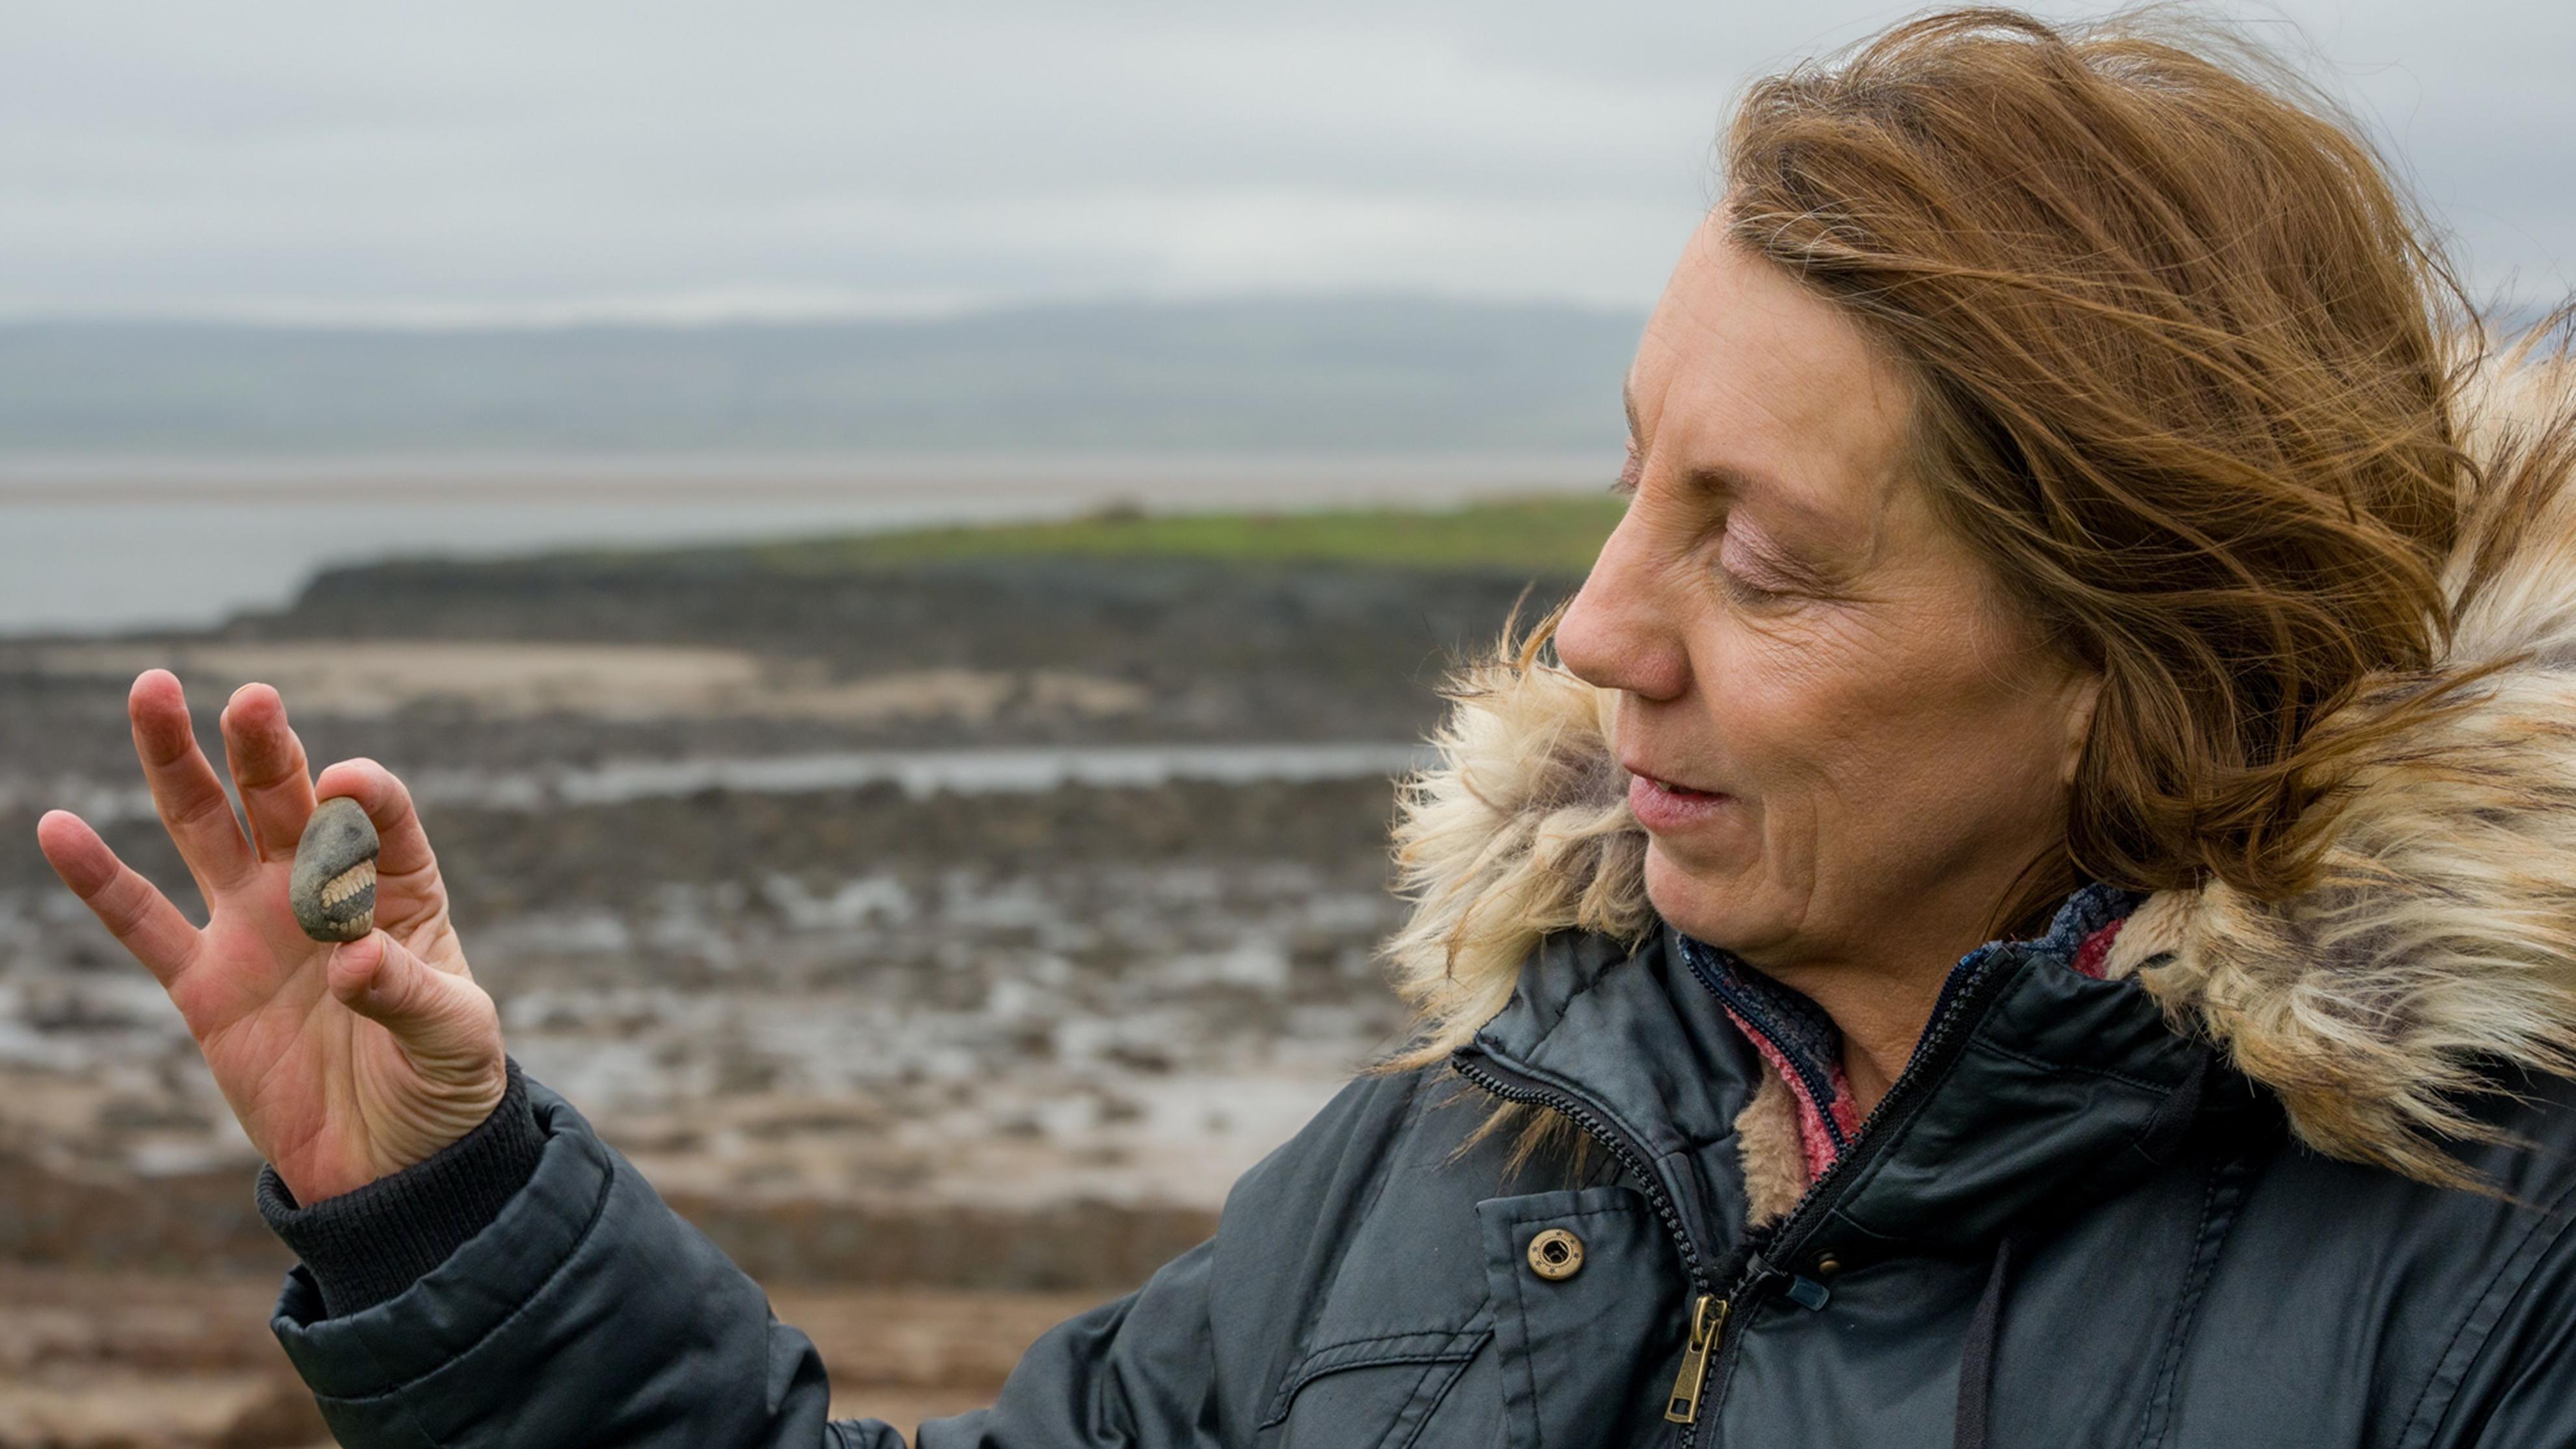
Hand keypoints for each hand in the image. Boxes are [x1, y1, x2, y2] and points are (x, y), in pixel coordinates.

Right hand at [36, 669, 504, 1204]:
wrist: (395, 1162)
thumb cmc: (445, 1085)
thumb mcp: (454, 1038)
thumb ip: (408, 993)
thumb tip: (352, 960)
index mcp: (400, 889)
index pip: (379, 815)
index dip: (363, 794)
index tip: (343, 787)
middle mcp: (322, 891)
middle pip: (284, 800)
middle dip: (265, 749)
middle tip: (250, 698)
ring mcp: (256, 928)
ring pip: (206, 829)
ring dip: (177, 764)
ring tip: (152, 692)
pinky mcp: (204, 985)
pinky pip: (142, 924)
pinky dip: (100, 879)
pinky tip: (60, 827)